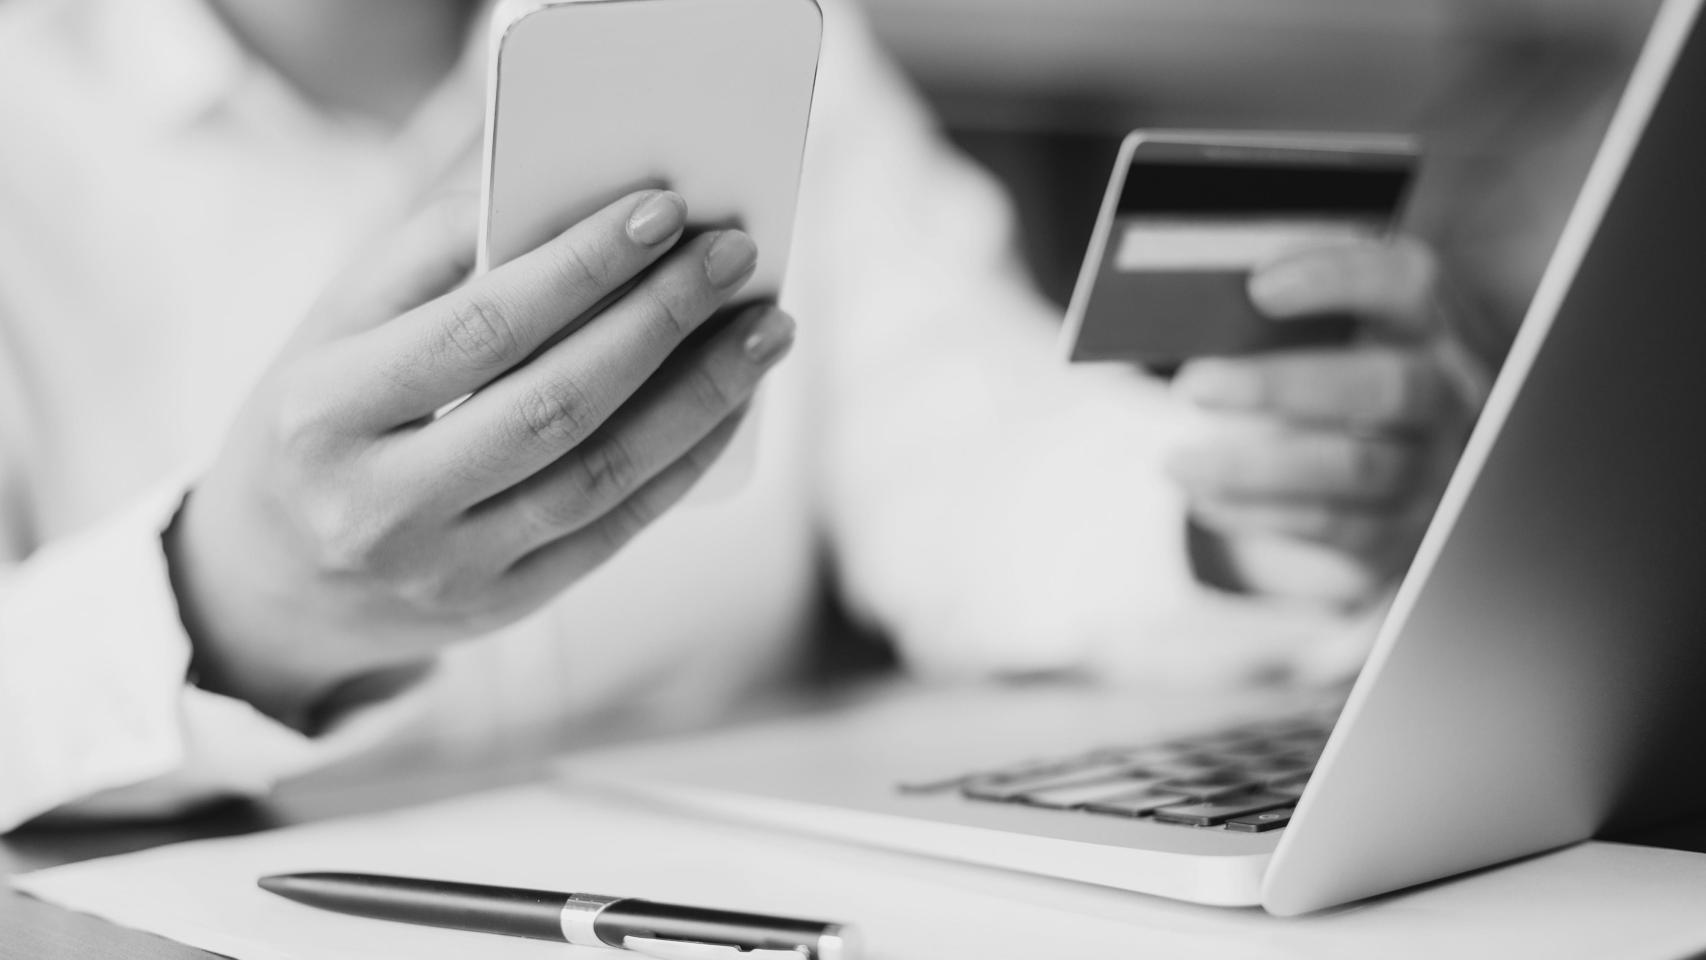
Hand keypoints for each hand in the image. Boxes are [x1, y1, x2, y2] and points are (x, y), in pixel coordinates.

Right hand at [166, 189, 793, 727]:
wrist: (267, 587)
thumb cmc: (316, 422)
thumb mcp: (329, 332)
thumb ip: (425, 257)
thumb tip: (559, 197)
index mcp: (323, 410)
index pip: (479, 329)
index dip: (581, 267)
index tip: (663, 208)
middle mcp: (380, 504)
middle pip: (555, 404)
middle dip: (660, 321)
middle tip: (735, 255)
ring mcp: (445, 570)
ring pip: (601, 475)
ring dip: (701, 395)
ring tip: (767, 327)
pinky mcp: (500, 608)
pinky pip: (615, 530)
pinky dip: (685, 460)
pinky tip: (733, 402)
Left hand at [1165, 237, 1485, 603]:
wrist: (1392, 470)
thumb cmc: (1337, 376)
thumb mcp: (1333, 336)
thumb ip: (1287, 318)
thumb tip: (1204, 309)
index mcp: (1434, 325)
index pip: (1408, 283)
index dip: (1339, 278)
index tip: (1257, 287)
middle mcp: (1451, 396)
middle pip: (1385, 386)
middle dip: (1279, 385)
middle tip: (1191, 386)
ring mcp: (1437, 468)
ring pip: (1353, 468)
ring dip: (1251, 466)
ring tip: (1176, 461)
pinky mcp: (1404, 531)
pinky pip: (1332, 525)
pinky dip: (1258, 512)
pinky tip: (1204, 498)